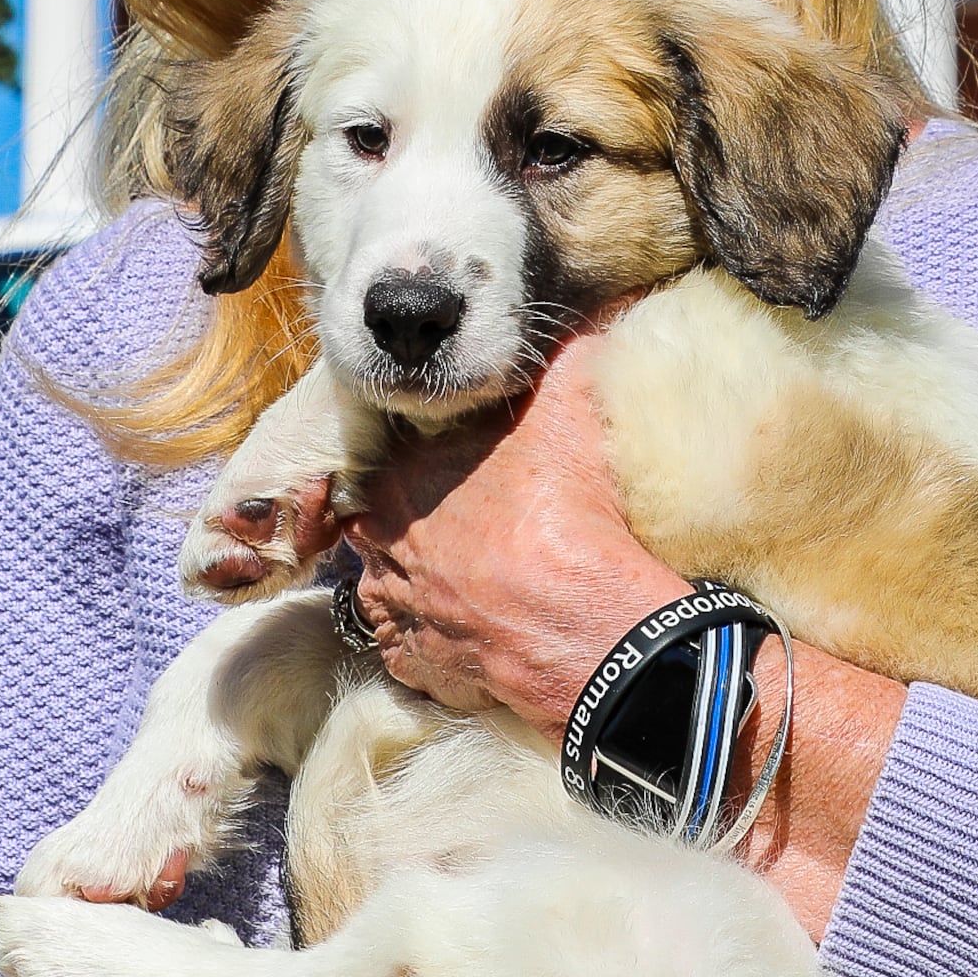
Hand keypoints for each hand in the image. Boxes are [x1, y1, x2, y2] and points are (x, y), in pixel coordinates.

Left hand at [345, 310, 682, 727]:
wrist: (588, 628)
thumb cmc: (565, 514)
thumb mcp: (569, 410)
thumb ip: (571, 352)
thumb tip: (597, 308)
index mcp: (400, 481)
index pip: (386, 454)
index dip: (419, 453)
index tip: (453, 458)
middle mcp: (384, 548)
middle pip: (380, 521)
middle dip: (410, 516)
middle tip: (462, 516)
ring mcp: (398, 615)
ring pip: (386, 588)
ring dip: (413, 578)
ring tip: (462, 572)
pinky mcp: (422, 668)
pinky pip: (409, 649)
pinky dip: (429, 638)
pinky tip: (465, 625)